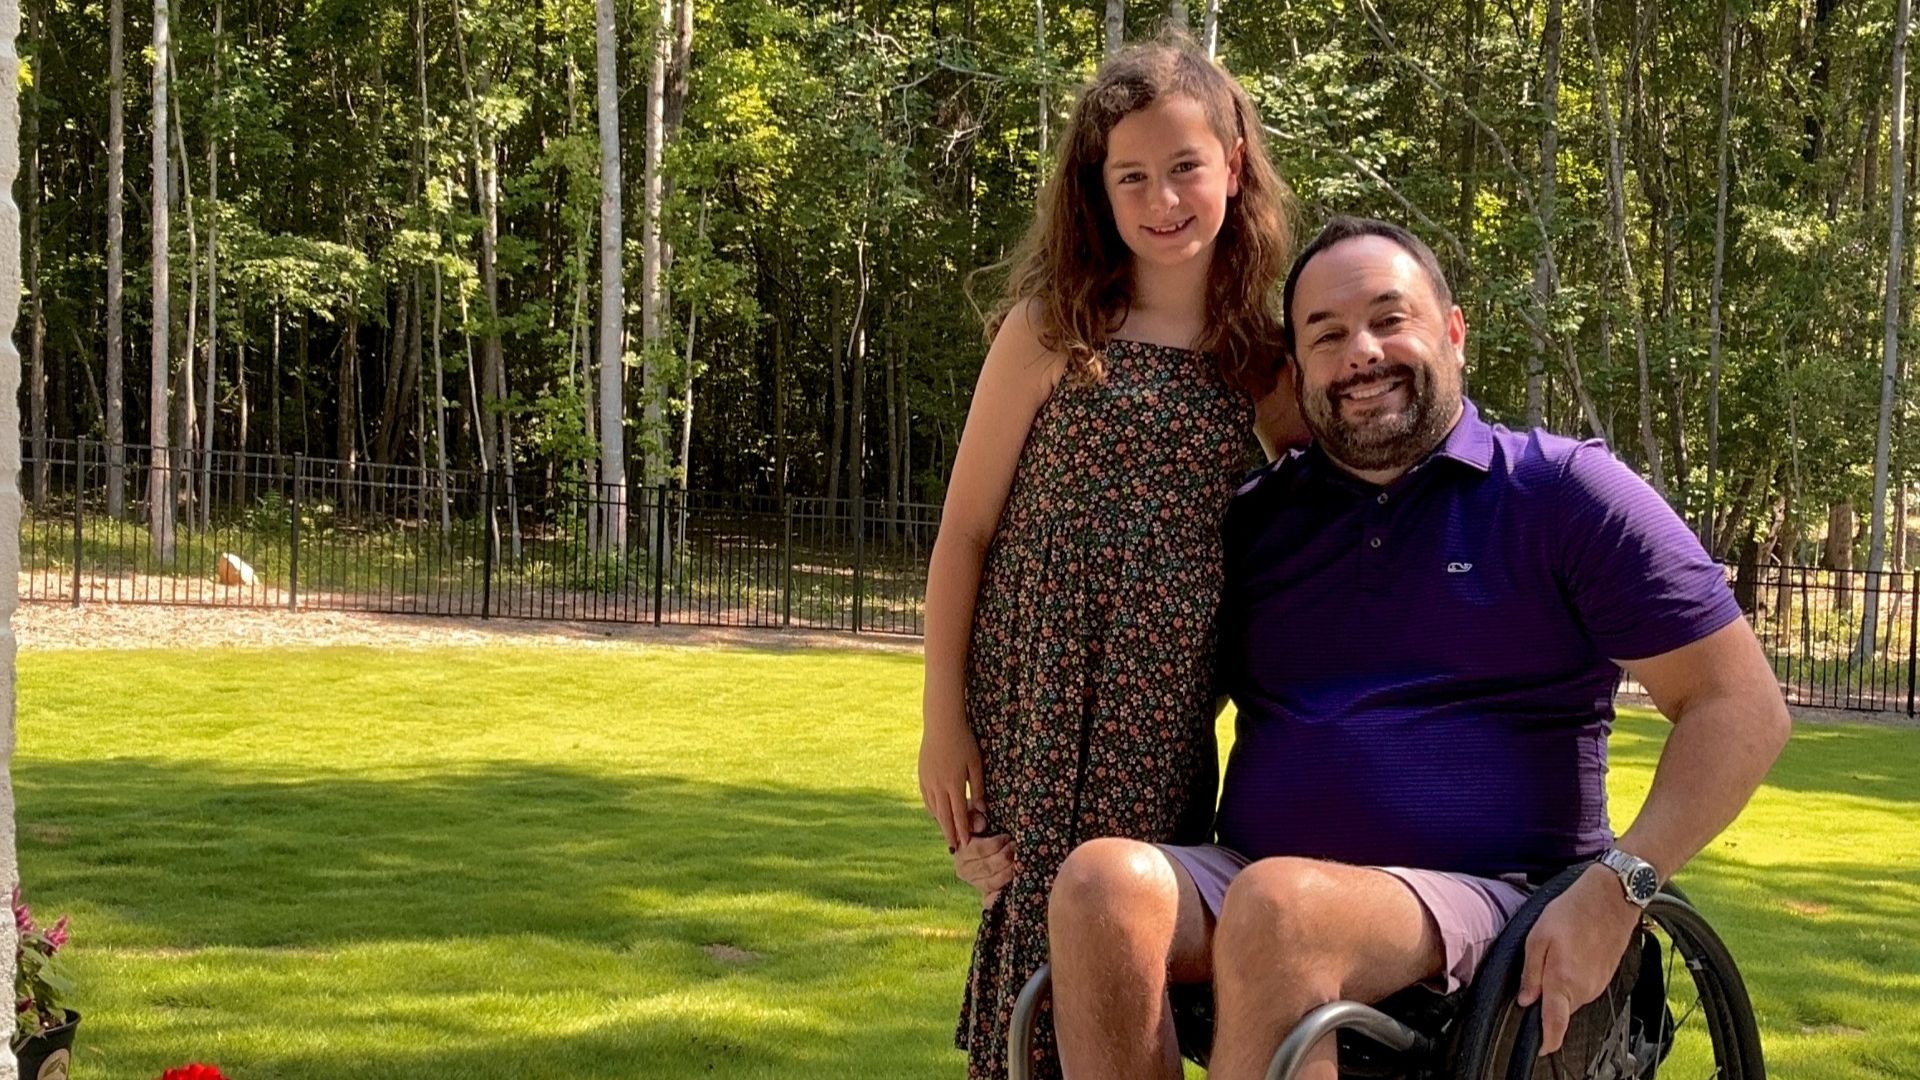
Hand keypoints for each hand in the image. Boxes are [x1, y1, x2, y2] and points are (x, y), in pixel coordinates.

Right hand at [918, 711, 984, 850]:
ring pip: (934, 809)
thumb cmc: (963, 742)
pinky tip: (936, 814)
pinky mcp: (922, 776)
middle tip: (954, 848)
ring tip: (947, 833)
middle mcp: (938, 786)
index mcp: (954, 784)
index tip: (966, 844)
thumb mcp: (976, 764)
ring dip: (941, 822)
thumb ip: (979, 788)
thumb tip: (982, 809)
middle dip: (950, 833)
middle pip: (944, 816)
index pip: (959, 814)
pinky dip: (932, 809)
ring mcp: (928, 781)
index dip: (962, 831)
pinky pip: (927, 798)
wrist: (941, 725)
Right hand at [954, 810, 1013, 908]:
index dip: (995, 844)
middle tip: (1017, 848)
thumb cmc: (979, 825)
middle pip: (987, 867)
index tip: (1008, 838)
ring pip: (992, 882)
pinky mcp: (983, 893)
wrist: (979, 843)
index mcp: (959, 851)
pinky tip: (1011, 890)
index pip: (978, 850)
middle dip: (1005, 858)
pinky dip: (1000, 896)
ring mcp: (974, 882)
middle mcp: (963, 870)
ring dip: (1008, 873)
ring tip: (1019, 862)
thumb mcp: (974, 815)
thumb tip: (981, 825)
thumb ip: (974, 817)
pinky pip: (990, 899)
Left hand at [1516, 865, 1644, 1055]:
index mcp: (1563, 981)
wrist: (1611, 898)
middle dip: (1547, 997)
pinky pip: (1582, 987)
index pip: (1555, 1024)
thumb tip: (1525, 999)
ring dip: (1560, 984)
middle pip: (1559, 1009)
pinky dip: (1572, 977)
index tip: (1538, 1048)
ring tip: (1557, 953)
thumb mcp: (1538, 937)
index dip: (1546, 1041)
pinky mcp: (1605, 977)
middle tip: (1540, 965)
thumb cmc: (1573, 912)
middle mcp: (1584, 989)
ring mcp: (1597, 984)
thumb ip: (1530, 972)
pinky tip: (1571, 952)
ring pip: (1570, 997)